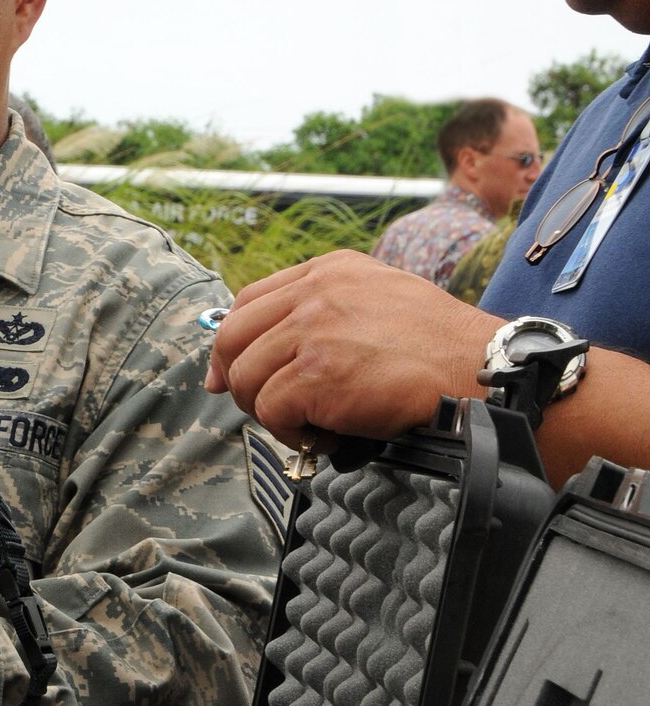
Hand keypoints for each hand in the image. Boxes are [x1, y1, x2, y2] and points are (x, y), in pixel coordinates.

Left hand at [205, 250, 500, 446]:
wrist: (476, 369)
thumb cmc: (437, 347)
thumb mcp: (378, 298)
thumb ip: (324, 312)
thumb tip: (266, 349)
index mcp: (329, 270)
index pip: (248, 300)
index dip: (232, 343)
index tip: (229, 375)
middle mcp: (316, 292)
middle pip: (232, 338)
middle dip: (239, 381)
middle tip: (269, 409)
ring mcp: (314, 330)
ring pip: (245, 379)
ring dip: (270, 412)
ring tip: (312, 423)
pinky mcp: (317, 374)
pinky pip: (271, 410)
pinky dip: (291, 433)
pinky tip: (326, 434)